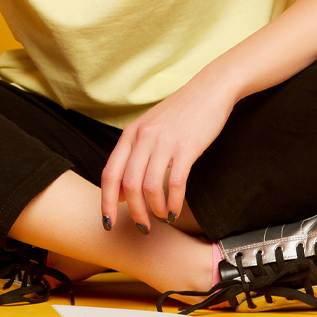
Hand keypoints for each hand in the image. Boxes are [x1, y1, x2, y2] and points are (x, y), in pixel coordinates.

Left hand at [100, 70, 239, 234]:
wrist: (210, 90)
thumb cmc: (180, 113)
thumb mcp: (149, 129)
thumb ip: (133, 156)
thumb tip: (121, 193)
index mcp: (130, 134)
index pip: (109, 174)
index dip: (105, 202)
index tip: (107, 222)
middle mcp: (143, 138)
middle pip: (128, 185)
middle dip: (133, 212)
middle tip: (142, 226)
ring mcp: (164, 142)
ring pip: (150, 187)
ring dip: (154, 209)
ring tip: (161, 217)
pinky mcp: (187, 147)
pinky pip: (175, 183)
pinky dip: (174, 202)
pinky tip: (175, 210)